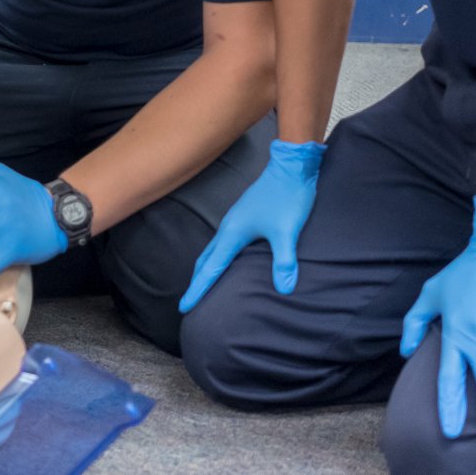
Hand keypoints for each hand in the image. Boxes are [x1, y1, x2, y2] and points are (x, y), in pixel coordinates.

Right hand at [179, 140, 324, 312]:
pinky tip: (227, 261)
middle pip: (205, 260)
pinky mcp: (243, 216)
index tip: (184, 308)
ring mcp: (234, 220)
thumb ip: (284, 261)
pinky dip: (217, 257)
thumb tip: (285, 289)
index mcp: (233, 233)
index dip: (198, 290)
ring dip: (206, 269)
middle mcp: (228, 228)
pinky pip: (223, 242)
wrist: (292, 166)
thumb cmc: (288, 197)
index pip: (210, 269)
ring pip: (213, 250)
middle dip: (196, 282)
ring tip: (203, 285)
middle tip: (189, 302)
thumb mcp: (287, 231)